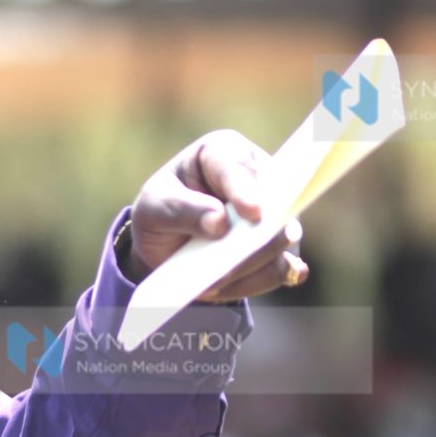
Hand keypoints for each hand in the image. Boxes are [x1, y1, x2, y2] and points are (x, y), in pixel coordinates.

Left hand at [122, 130, 307, 300]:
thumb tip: (220, 224)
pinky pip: (281, 267)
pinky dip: (263, 281)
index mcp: (224, 152)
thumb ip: (181, 210)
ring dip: (253, 265)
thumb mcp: (154, 206)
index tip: (253, 213)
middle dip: (257, 236)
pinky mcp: (277, 248)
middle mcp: (258, 178)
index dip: (246, 191)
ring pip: (279, 241)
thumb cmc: (161, 209)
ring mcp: (274, 214)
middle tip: (235, 259)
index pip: (238, 167)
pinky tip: (265, 284)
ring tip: (216, 282)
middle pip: (272, 205)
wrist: (167, 241)